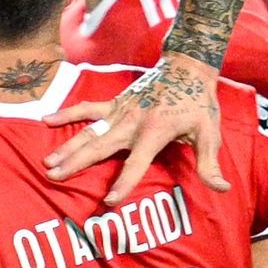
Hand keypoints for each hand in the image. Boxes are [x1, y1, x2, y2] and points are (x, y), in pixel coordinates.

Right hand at [44, 52, 222, 209]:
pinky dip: (67, 114)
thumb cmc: (199, 103)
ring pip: (89, 131)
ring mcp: (120, 111)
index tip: (110, 200)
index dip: (124, 182)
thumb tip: (221, 189)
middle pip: (100, 147)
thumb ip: (210, 163)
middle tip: (55, 177)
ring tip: (48, 162)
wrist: (186, 67)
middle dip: (77, 163)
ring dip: (67, 147)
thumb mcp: (209, 133)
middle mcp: (132, 122)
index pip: (136, 163)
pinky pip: (87, 109)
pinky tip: (47, 121)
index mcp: (155, 132)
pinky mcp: (115, 103)